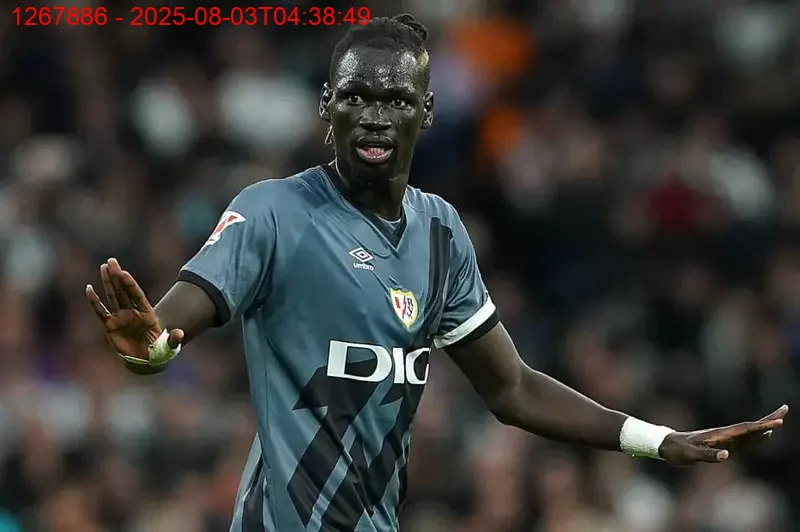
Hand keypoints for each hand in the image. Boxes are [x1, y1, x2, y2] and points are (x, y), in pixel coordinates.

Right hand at [85, 258, 183, 360]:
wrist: (146, 359)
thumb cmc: (158, 351)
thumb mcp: (168, 347)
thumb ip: (173, 340)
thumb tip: (180, 334)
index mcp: (147, 314)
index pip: (137, 295)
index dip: (130, 284)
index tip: (123, 272)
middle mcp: (133, 312)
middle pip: (124, 291)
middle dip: (118, 276)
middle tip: (111, 261)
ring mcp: (121, 317)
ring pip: (113, 296)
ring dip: (108, 282)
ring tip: (104, 267)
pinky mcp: (111, 325)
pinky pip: (100, 311)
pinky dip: (94, 301)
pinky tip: (89, 289)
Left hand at [658, 405, 788, 465]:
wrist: (666, 445)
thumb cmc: (677, 450)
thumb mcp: (690, 454)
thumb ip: (708, 455)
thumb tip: (726, 455)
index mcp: (718, 435)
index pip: (744, 429)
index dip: (761, 426)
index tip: (777, 421)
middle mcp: (723, 434)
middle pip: (749, 426)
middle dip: (767, 419)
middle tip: (785, 410)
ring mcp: (722, 438)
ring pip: (747, 432)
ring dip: (763, 427)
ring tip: (779, 421)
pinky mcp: (720, 443)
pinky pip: (742, 440)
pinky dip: (755, 436)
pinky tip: (762, 435)